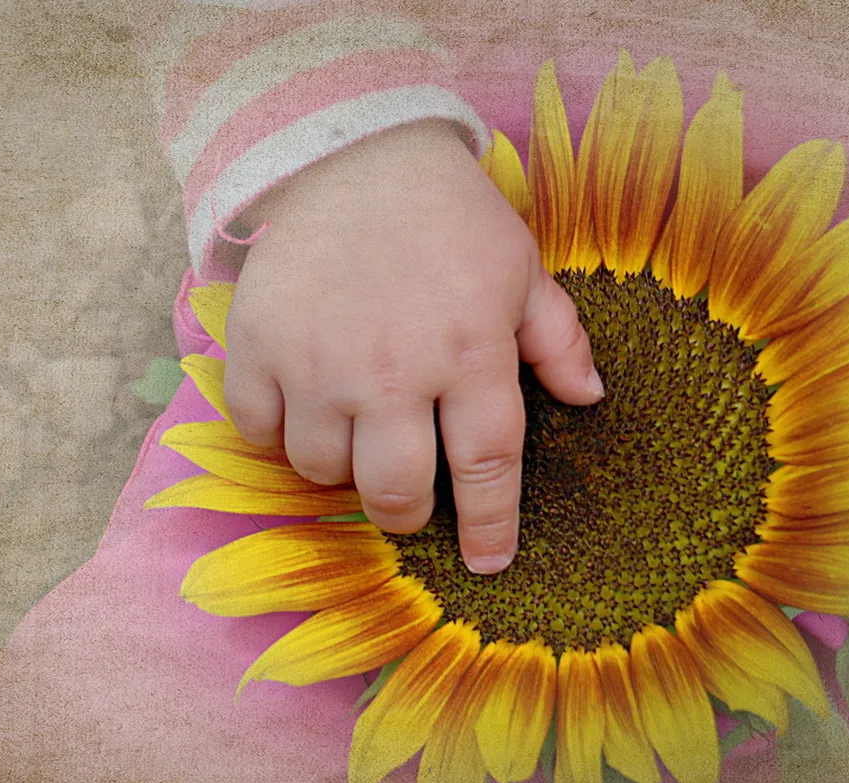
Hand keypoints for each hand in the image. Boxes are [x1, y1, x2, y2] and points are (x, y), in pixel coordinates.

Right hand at [224, 119, 602, 573]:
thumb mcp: (521, 269)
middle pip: (396, 492)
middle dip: (407, 513)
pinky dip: (278, 432)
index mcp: (469, 353)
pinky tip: (302, 405)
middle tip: (410, 499)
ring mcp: (318, 362)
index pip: (487, 467)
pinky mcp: (258, 347)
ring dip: (342, 468)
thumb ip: (557, 339)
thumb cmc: (450, 217)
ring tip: (355, 430)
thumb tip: (591, 399)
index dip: (490, 525)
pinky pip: (258, 430)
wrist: (354, 154)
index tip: (489, 561)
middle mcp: (393, 370)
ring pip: (322, 471)